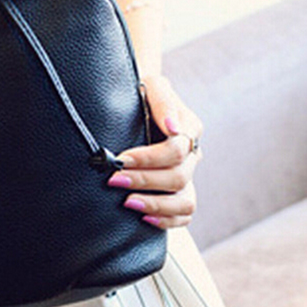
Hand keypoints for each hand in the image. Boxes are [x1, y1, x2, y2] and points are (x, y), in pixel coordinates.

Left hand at [106, 73, 204, 229]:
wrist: (139, 101)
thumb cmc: (143, 92)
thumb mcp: (153, 86)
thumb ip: (163, 102)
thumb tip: (172, 128)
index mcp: (189, 128)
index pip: (176, 150)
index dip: (149, 157)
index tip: (121, 158)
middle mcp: (192, 155)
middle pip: (178, 177)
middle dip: (144, 180)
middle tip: (113, 180)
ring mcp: (188, 175)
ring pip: (186, 202)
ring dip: (157, 205)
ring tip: (128, 203)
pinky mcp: (179, 191)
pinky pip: (184, 215)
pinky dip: (167, 220)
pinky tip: (144, 218)